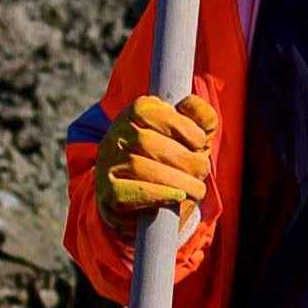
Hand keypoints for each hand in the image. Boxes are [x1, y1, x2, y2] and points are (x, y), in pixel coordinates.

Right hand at [101, 92, 216, 226]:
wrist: (146, 202)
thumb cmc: (175, 162)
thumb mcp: (191, 135)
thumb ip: (199, 116)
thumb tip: (191, 105)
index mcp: (137, 112)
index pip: (156, 113)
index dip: (185, 128)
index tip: (200, 144)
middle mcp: (117, 134)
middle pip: (147, 142)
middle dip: (183, 159)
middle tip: (201, 171)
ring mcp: (108, 163)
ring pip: (138, 166)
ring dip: (176, 180)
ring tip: (195, 190)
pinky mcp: (106, 191)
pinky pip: (126, 192)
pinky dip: (156, 194)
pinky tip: (176, 197)